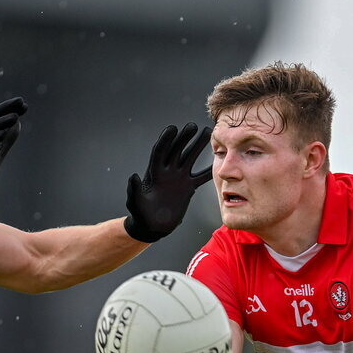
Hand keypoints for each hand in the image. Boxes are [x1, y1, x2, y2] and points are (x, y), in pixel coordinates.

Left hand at [124, 122, 212, 242]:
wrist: (152, 226)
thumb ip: (133, 190)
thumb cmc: (140, 214)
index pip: (160, 152)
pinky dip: (209, 170)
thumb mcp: (135, 202)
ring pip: (190, 158)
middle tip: (192, 126)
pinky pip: (201, 176)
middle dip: (184, 137)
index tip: (173, 128)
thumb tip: (133, 176)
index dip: (166, 140)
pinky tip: (219, 161)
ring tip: (207, 132)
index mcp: (154, 173)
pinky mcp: (188, 187)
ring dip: (198, 146)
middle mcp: (167, 172)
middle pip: (176, 150)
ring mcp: (179, 178)